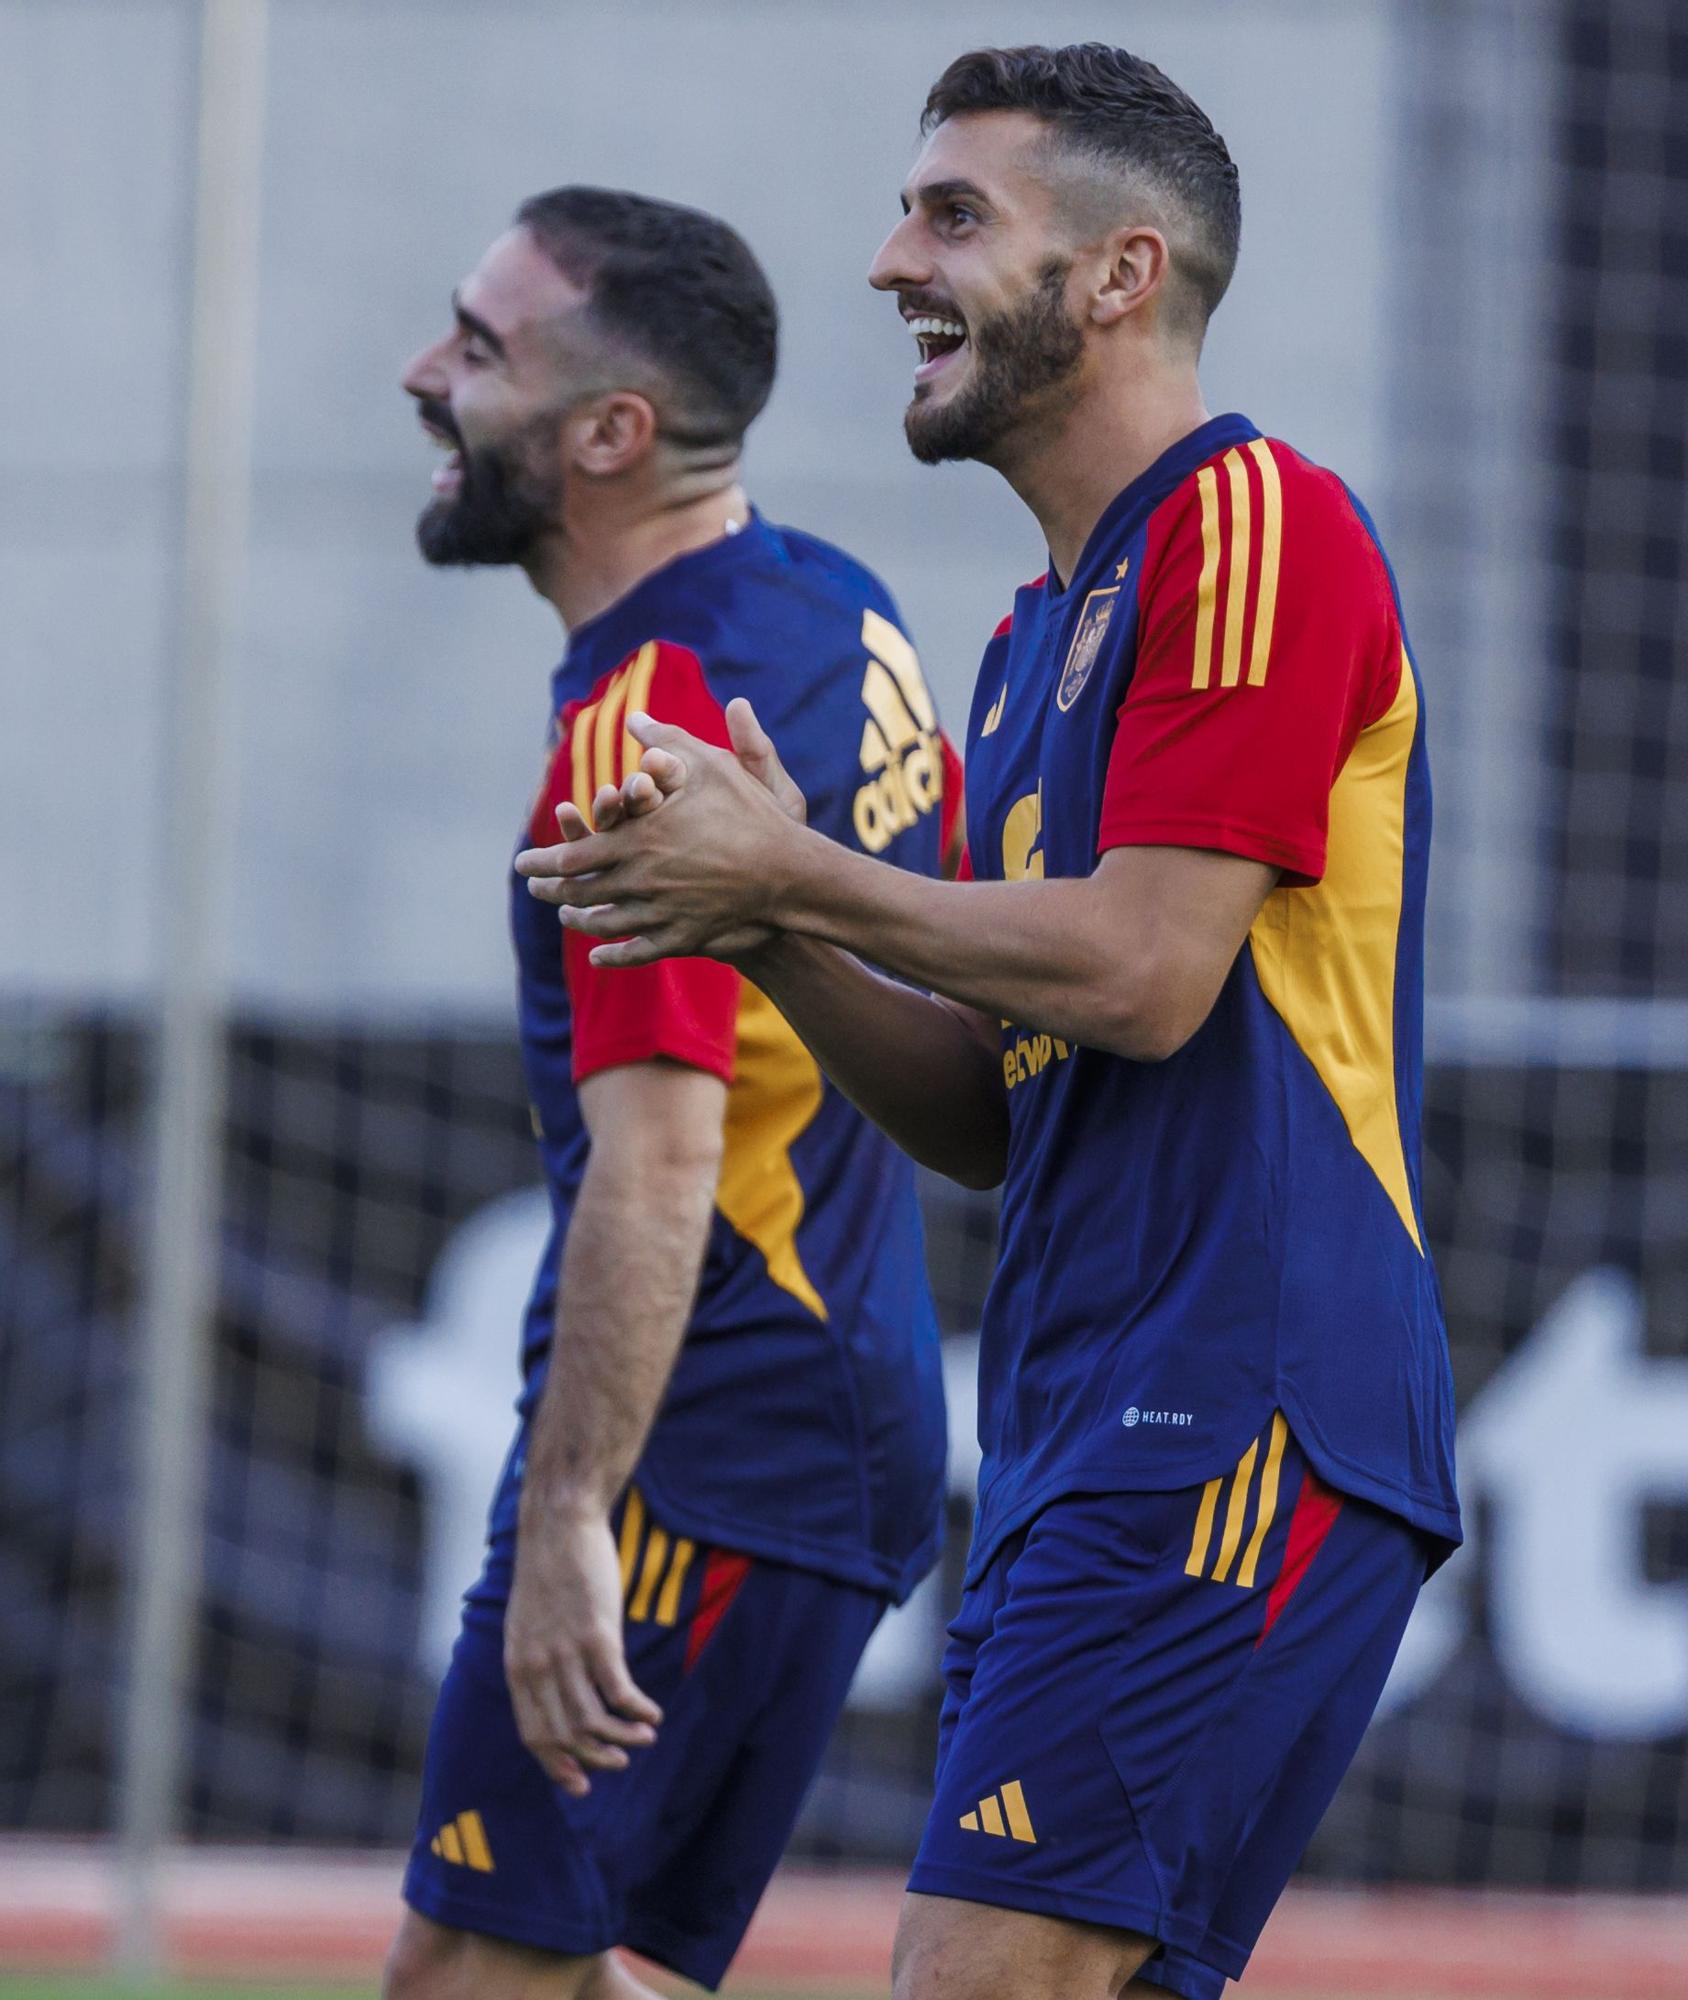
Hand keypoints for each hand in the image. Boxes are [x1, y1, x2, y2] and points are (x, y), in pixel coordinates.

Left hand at [504, 1509, 661, 1796]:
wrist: (559, 1523)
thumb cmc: (548, 1569)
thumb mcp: (526, 1622)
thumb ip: (536, 1659)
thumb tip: (555, 1694)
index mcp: (516, 1666)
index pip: (533, 1734)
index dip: (558, 1765)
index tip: (581, 1784)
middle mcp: (538, 1667)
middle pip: (565, 1735)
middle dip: (594, 1760)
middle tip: (619, 1764)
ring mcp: (567, 1653)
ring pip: (593, 1721)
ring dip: (622, 1740)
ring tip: (644, 1740)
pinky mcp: (598, 1636)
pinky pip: (619, 1692)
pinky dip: (638, 1712)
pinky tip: (653, 1714)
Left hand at [517, 702, 812, 967]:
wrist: (789, 871)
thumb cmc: (751, 813)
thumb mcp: (711, 766)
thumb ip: (668, 740)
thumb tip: (632, 717)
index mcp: (639, 839)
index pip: (574, 855)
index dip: (543, 861)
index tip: (521, 862)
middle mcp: (642, 880)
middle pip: (581, 892)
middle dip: (550, 890)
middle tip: (533, 887)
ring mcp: (661, 913)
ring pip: (605, 923)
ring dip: (580, 920)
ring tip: (566, 915)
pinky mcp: (683, 937)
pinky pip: (638, 951)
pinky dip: (614, 955)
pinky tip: (599, 955)